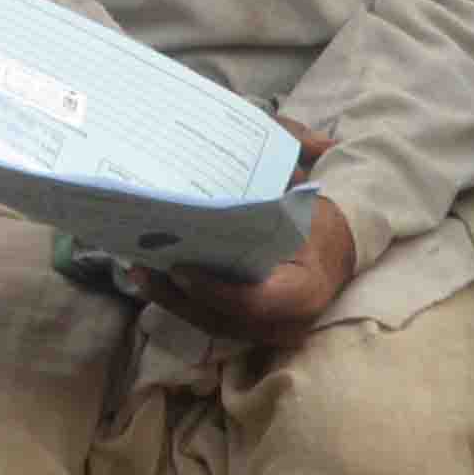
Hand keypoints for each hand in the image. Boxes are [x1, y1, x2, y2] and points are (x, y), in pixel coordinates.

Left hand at [156, 141, 359, 347]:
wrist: (335, 252)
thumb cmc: (316, 219)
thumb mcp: (309, 183)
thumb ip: (301, 155)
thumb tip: (316, 141)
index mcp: (306, 288)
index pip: (256, 302)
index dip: (216, 290)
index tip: (181, 268)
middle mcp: (287, 322)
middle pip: (223, 318)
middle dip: (180, 295)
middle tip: (143, 266)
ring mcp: (266, 333)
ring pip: (211, 324)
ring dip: (172, 300)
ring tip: (138, 270)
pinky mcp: (248, 330)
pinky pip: (210, 321)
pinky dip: (181, 302)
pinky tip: (153, 279)